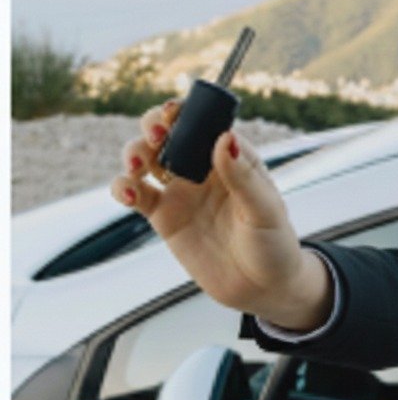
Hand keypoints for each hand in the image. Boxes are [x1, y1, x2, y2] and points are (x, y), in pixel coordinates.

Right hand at [110, 100, 330, 328]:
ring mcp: (182, 191)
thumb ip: (243, 177)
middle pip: (168, 133)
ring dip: (134, 152)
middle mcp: (204, 169)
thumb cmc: (274, 246)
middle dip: (154, 125)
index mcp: (233, 158)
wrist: (263, 289)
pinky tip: (127, 193)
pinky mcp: (164, 217)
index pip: (204, 122)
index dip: (185, 111)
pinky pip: (135, 194)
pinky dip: (122, 188)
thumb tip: (224, 138)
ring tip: (136, 166)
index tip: (174, 112)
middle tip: (156, 135)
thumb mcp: (265, 211)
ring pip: (146, 158)